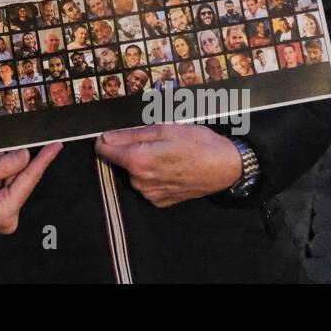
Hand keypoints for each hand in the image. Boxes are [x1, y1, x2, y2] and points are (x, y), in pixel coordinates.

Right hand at [0, 143, 62, 233]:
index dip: (43, 159)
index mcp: (5, 212)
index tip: (57, 145)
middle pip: (19, 180)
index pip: (29, 179)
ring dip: (1, 164)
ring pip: (9, 181)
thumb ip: (3, 164)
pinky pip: (0, 187)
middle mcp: (6, 218)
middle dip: (14, 159)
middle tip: (11, 140)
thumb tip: (25, 155)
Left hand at [95, 125, 241, 207]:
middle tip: (155, 143)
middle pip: (119, 162)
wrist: (226, 167)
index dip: (108, 139)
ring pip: (133, 174)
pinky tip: (171, 168)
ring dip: (143, 164)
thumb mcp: (164, 128)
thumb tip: (105, 137)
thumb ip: (131, 134)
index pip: (103, 150)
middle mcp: (140, 182)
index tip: (118, 135)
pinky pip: (146, 185)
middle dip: (130, 150)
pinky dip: (153, 176)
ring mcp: (150, 194)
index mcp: (138, 161)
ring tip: (167, 155)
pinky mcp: (160, 201)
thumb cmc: (197, 143)